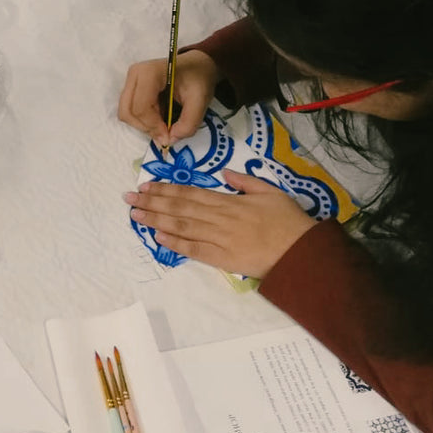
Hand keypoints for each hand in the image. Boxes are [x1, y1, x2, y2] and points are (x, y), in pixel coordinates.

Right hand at [119, 50, 217, 148]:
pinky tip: (159, 116)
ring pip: (126, 114)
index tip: (169, 135)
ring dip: (145, 125)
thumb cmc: (198, 78)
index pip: (141, 107)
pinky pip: (129, 111)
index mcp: (150, 72)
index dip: (153, 126)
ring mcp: (130, 81)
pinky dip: (143, 121)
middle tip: (166, 133)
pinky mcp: (130, 88)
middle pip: (128, 112)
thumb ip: (188, 124)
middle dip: (147, 127)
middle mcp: (134, 75)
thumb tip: (169, 141)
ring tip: (164, 122)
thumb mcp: (200, 101)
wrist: (196, 65)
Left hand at [125, 172, 315, 278]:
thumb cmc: (290, 221)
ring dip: (156, 220)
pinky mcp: (223, 259)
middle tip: (130, 198)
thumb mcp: (272, 192)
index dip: (166, 189)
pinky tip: (158, 238)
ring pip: (182, 227)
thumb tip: (224, 173)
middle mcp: (220, 218)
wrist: (302, 253)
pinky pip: (195, 250)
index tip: (146, 186)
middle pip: (180, 208)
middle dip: (153, 202)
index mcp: (230, 201)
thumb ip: (246, 182)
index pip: (191, 193)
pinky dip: (175, 243)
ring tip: (136, 215)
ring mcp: (220, 239)